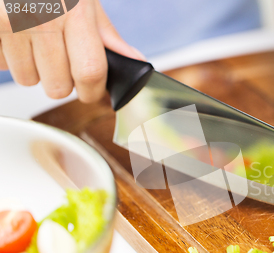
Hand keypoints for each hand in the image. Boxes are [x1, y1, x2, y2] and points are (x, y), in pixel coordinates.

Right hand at [0, 0, 144, 102]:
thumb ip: (106, 34)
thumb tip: (134, 61)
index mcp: (74, 12)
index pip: (90, 72)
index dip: (92, 90)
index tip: (91, 91)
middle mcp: (41, 18)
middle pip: (58, 86)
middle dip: (62, 82)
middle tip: (61, 59)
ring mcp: (10, 23)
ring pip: (27, 79)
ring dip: (34, 70)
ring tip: (35, 41)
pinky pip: (2, 64)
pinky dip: (9, 56)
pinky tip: (16, 35)